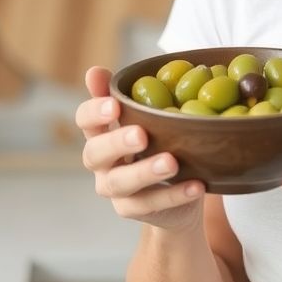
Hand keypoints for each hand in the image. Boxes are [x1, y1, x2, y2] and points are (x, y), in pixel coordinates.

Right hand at [74, 66, 204, 232]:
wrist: (177, 193)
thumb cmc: (160, 143)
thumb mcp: (149, 117)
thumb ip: (128, 93)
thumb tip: (96, 70)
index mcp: (101, 133)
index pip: (84, 120)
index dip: (94, 112)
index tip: (114, 104)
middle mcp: (100, 163)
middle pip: (95, 153)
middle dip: (117, 143)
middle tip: (141, 135)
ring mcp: (113, 190)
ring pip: (121, 183)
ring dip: (146, 171)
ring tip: (172, 163)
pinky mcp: (131, 211)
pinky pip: (150, 205)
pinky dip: (174, 195)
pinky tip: (197, 185)